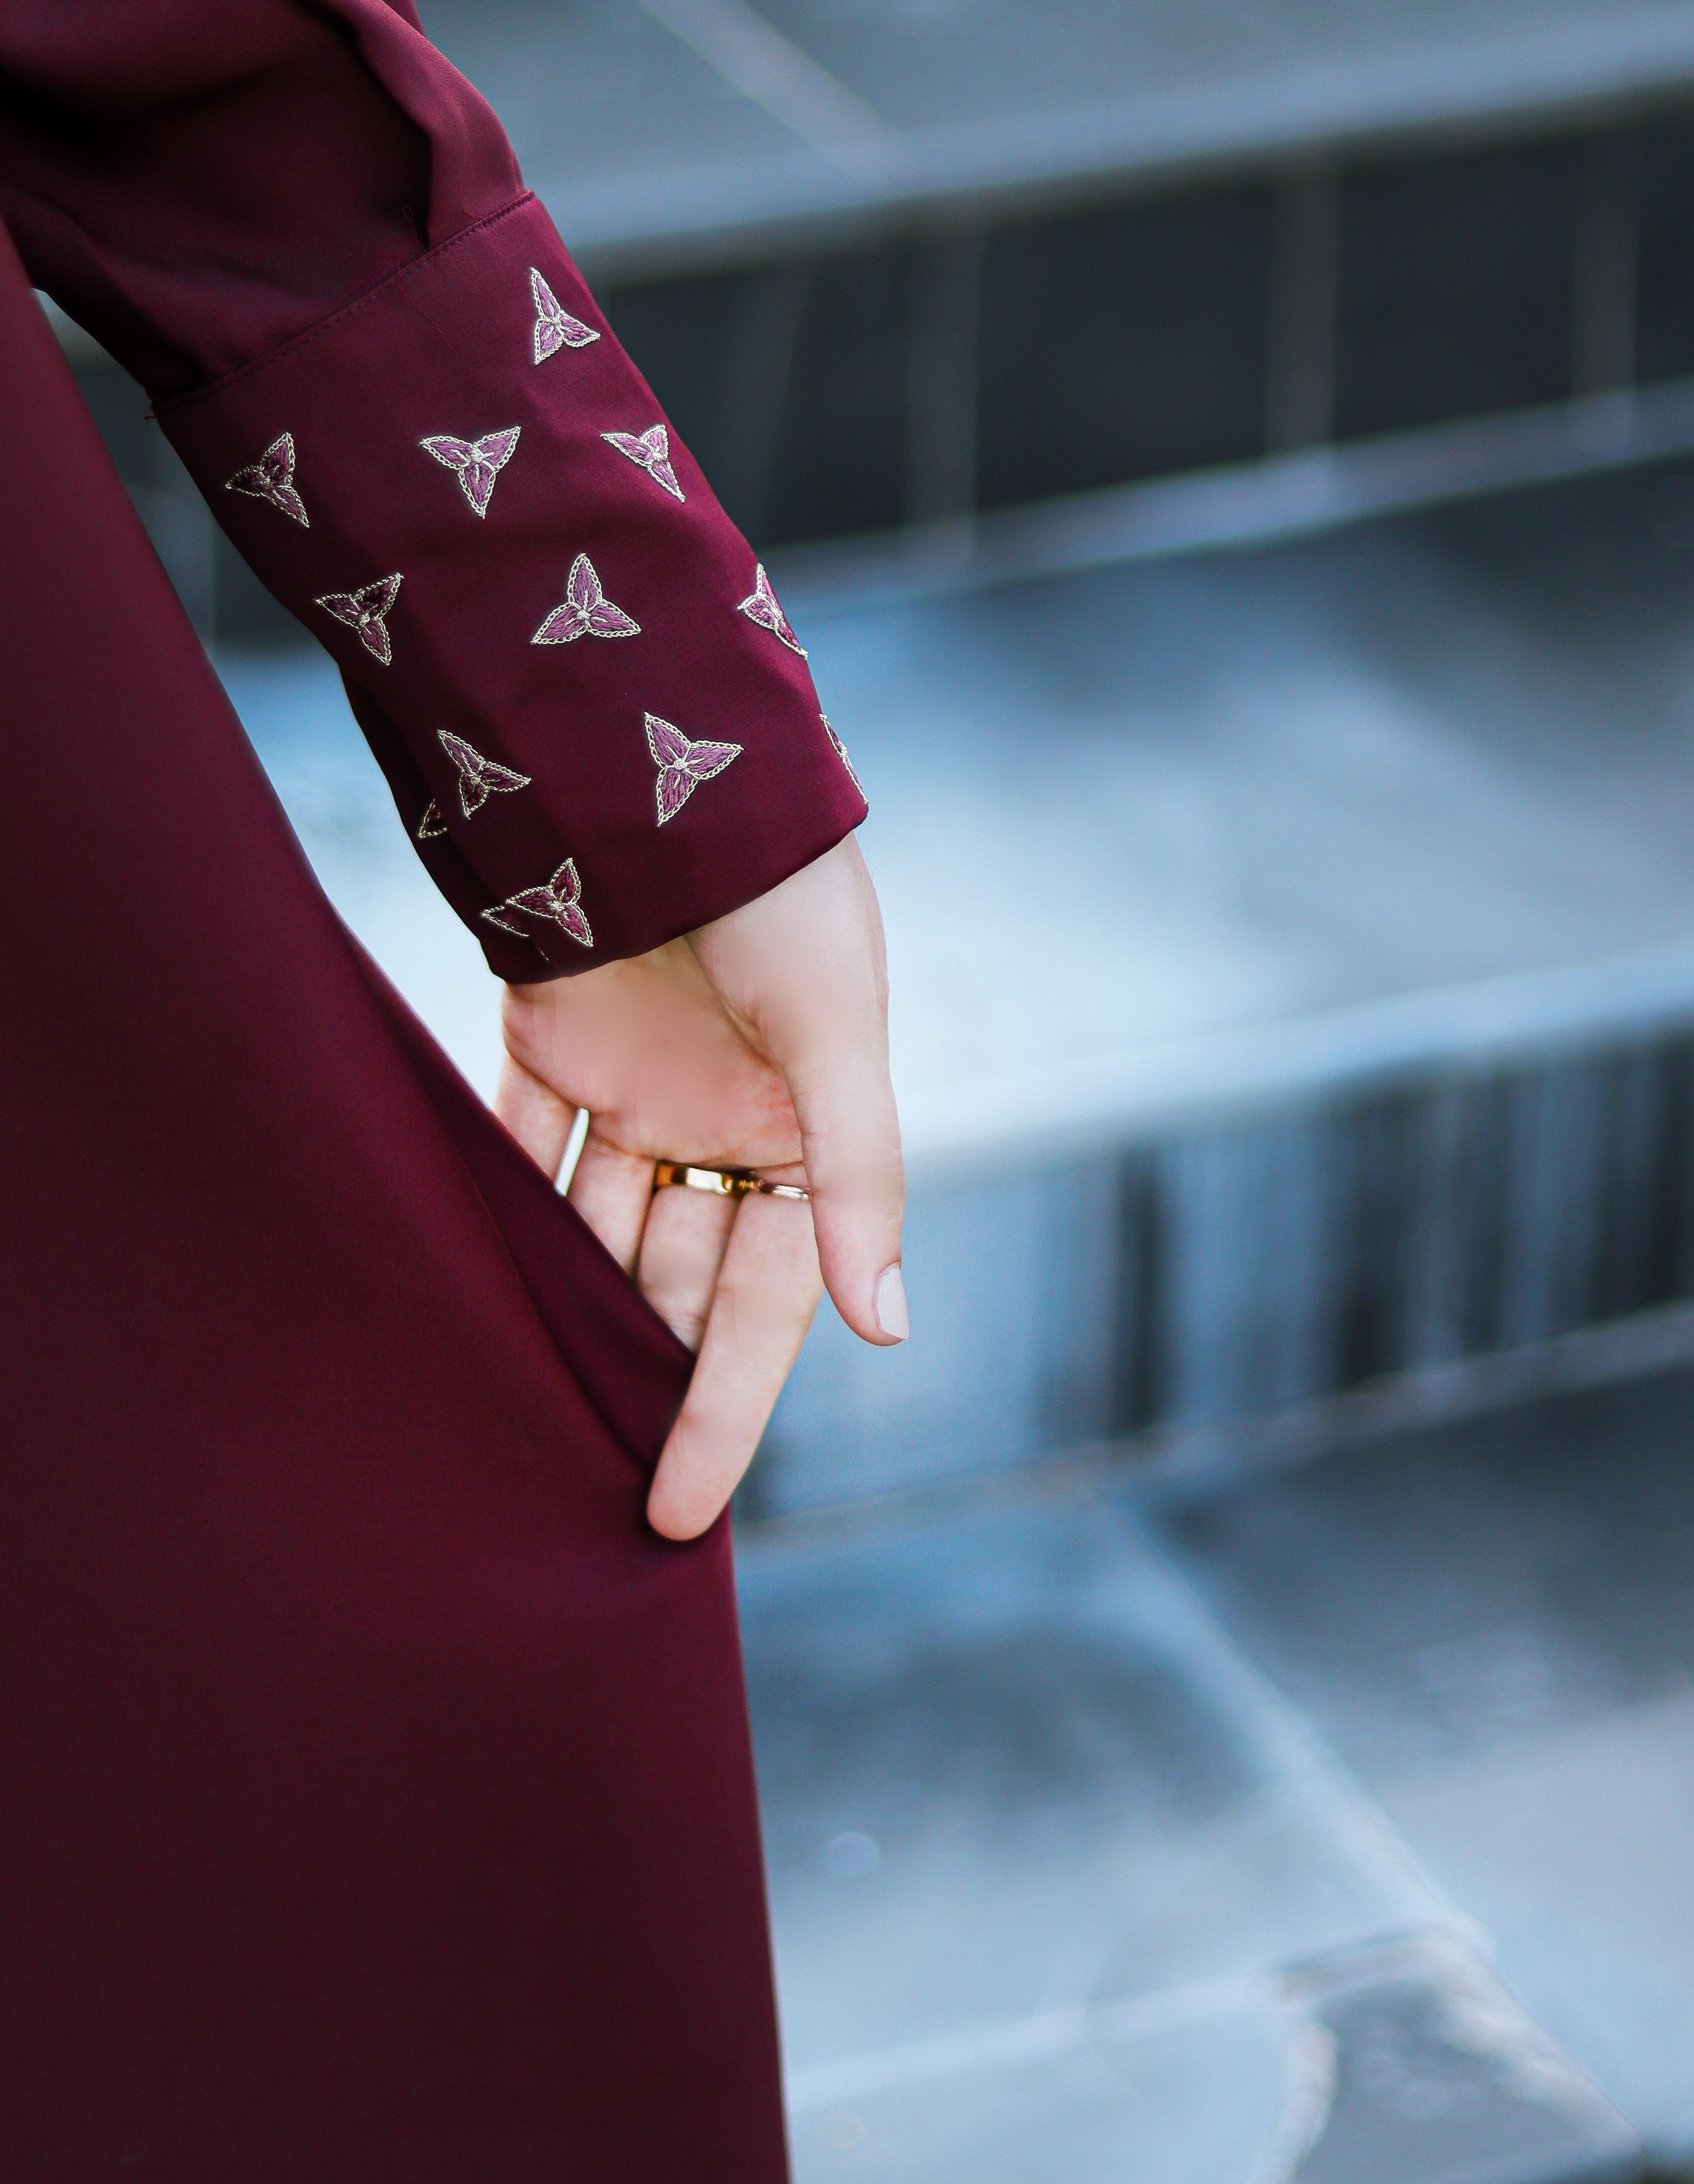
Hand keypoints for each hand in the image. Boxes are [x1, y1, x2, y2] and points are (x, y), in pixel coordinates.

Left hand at [494, 836, 904, 1538]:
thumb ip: (859, 1177)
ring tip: (512, 1421)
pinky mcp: (553, 1043)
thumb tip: (889, 1327)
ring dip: (562, 1314)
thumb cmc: (781, 892)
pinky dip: (496, 1212)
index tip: (681, 1514)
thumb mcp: (837, 1031)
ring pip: (591, 1231)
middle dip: (640, 1380)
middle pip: (676, 1284)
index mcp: (806, 1128)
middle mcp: (722, 1121)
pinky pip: (519, 1148)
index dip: (724, 1406)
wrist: (666, 759)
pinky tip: (461, 1293)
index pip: (766, 1301)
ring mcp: (636, 1086)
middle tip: (587, 1499)